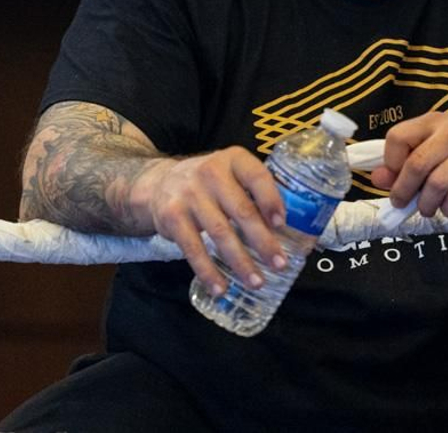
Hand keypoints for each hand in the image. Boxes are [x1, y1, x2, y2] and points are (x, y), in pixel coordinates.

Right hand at [139, 147, 286, 296]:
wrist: (160, 183)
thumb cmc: (210, 183)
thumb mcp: (232, 174)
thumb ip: (255, 192)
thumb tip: (288, 227)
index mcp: (234, 159)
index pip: (257, 177)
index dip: (271, 200)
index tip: (281, 224)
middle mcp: (211, 173)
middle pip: (242, 211)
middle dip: (263, 241)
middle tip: (279, 264)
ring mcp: (190, 195)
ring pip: (220, 233)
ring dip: (240, 261)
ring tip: (256, 282)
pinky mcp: (172, 217)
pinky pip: (193, 248)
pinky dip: (208, 271)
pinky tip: (220, 288)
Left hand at [370, 113, 447, 217]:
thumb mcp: (439, 148)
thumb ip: (408, 161)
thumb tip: (377, 177)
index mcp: (435, 122)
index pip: (398, 137)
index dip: (390, 163)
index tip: (395, 179)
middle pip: (416, 165)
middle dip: (404, 191)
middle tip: (403, 204)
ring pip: (436, 185)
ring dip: (427, 204)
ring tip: (430, 208)